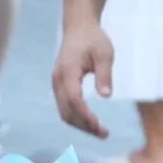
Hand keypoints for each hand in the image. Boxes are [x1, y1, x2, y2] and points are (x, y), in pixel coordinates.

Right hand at [51, 21, 113, 138]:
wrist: (78, 28)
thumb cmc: (93, 39)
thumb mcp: (105, 53)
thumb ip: (104, 74)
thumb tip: (106, 96)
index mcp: (68, 70)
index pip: (73, 98)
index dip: (85, 114)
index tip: (99, 125)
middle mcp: (58, 79)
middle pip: (66, 111)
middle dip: (84, 126)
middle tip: (104, 134)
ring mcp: (57, 83)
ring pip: (64, 112)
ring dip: (80, 125)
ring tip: (101, 132)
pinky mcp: (60, 86)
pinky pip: (65, 107)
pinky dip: (77, 118)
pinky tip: (91, 122)